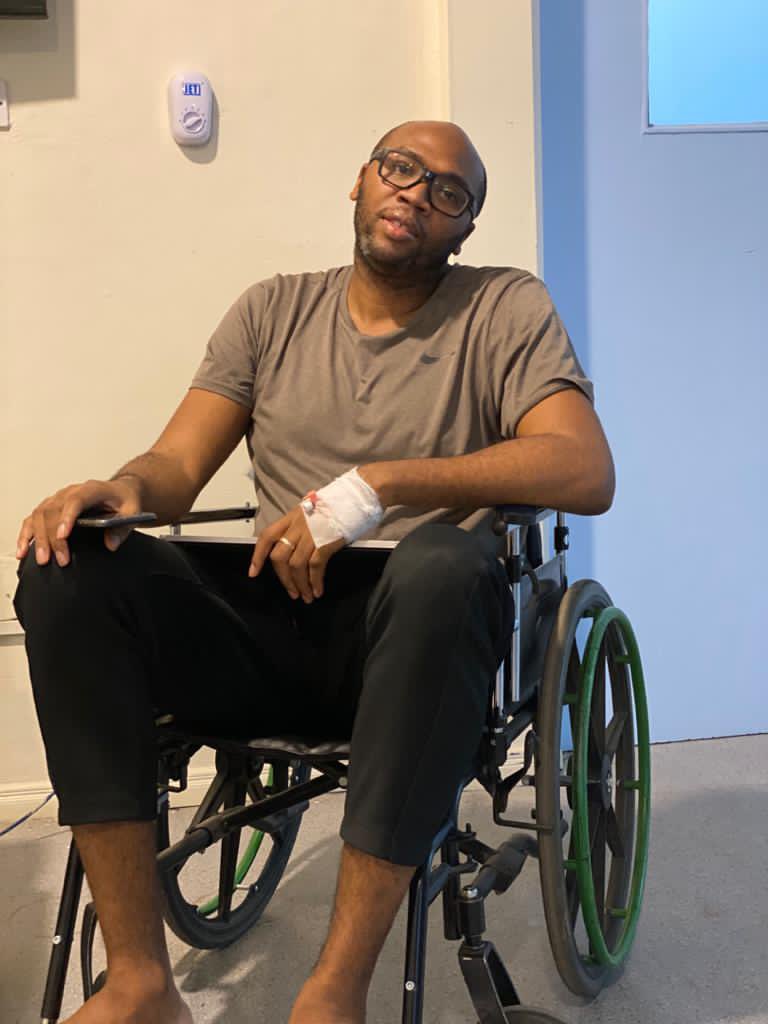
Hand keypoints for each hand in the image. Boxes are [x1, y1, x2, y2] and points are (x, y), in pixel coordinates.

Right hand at [16, 477, 143, 567]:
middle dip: (54, 537)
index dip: (68, 517)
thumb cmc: (125, 500)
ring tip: (42, 559)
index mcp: (92, 489)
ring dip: (38, 538)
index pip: (76, 500)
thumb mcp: (133, 512)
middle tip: (60, 560)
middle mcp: (71, 492)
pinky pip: (34, 519)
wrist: (120, 491)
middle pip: (53, 510)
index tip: (64, 536)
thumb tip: (111, 544)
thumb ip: (123, 527)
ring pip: (40, 514)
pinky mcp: (52, 508)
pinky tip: (23, 551)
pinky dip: (26, 534)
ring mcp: (59, 499)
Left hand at [248, 506, 344, 601]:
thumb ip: (302, 523)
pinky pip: (315, 566)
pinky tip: (317, 589)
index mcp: (292, 517)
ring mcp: (311, 534)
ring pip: (295, 565)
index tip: (253, 572)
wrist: (356, 498)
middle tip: (291, 591)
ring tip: (305, 595)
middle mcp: (298, 526)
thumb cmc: (338, 504)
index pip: (267, 536)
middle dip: (283, 579)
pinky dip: (315, 581)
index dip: (257, 556)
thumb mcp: (312, 508)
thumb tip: (297, 537)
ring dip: (299, 585)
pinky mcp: (325, 542)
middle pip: (279, 557)